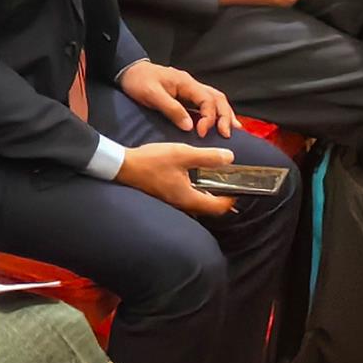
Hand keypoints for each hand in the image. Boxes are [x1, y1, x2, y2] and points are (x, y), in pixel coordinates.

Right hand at [115, 141, 238, 216]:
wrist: (124, 166)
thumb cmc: (152, 161)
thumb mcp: (182, 154)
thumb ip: (207, 157)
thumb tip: (230, 158)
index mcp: (189, 198)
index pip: (219, 207)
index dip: (232, 199)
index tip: (239, 187)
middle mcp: (183, 205)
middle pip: (209, 208)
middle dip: (222, 198)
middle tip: (230, 182)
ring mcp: (174, 202)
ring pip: (198, 203)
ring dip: (209, 193)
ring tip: (215, 178)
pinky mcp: (167, 196)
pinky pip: (188, 198)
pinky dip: (197, 190)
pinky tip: (194, 176)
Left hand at [122, 61, 236, 136]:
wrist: (129, 71)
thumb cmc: (139, 81)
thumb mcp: (152, 95)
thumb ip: (171, 109)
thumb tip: (190, 126)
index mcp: (186, 83)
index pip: (207, 99)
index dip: (209, 117)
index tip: (201, 132)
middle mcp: (191, 85)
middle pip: (217, 98)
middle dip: (224, 116)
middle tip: (226, 134)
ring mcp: (190, 90)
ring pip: (215, 100)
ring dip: (224, 114)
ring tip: (231, 130)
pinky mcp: (185, 96)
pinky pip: (205, 103)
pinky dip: (215, 113)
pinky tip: (219, 124)